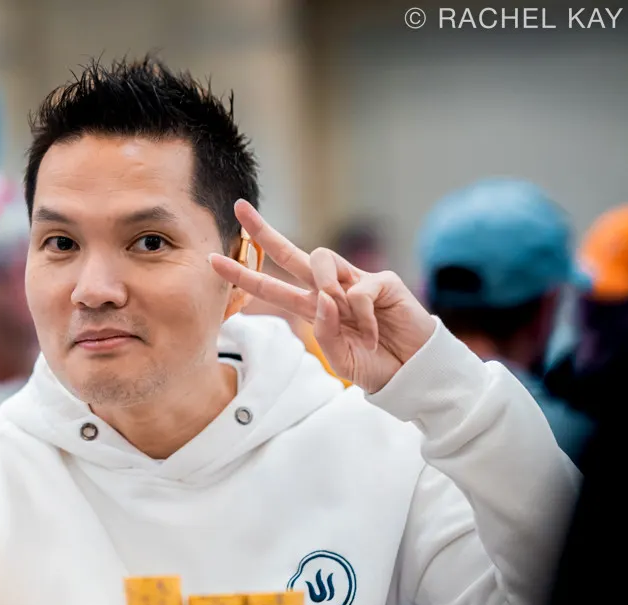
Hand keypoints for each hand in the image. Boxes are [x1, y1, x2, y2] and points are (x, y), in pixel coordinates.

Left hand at [210, 200, 436, 392]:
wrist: (413, 373)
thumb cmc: (376, 365)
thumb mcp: (340, 358)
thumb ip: (323, 331)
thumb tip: (322, 298)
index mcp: (313, 308)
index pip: (273, 286)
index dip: (245, 274)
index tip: (214, 260)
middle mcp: (331, 289)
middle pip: (292, 253)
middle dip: (264, 232)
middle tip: (240, 208)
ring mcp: (356, 282)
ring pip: (321, 259)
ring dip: (324, 288)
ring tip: (344, 317)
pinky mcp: (382, 282)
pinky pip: (358, 290)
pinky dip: (362, 316)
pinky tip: (375, 332)